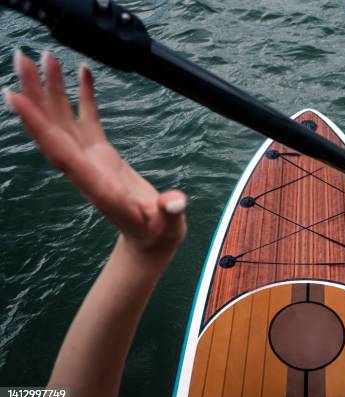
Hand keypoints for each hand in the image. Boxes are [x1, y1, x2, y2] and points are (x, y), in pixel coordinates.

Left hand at [3, 50, 186, 253]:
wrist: (149, 238)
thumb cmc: (158, 233)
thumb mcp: (168, 226)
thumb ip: (170, 213)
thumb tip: (175, 202)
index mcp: (99, 186)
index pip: (62, 154)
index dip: (39, 127)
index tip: (16, 97)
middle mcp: (87, 170)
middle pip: (54, 130)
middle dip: (36, 96)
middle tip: (23, 59)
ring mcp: (92, 160)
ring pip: (65, 122)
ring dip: (52, 91)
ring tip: (47, 57)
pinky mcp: (102, 154)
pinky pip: (86, 121)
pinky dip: (82, 97)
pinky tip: (82, 72)